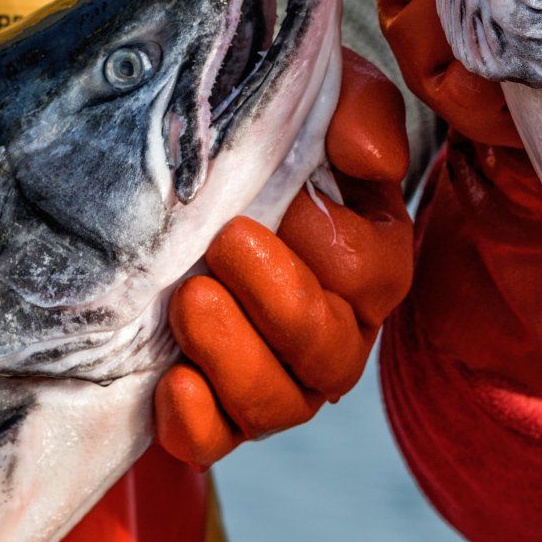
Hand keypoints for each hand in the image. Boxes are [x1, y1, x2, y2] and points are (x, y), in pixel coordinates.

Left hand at [155, 50, 414, 467]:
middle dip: (280, 303)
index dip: (332, 247)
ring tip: (190, 300)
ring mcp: (276, 378)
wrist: (183, 171)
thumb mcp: (325, 99)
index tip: (290, 201)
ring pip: (276, 405)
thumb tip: (367, 155)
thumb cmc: (273, 134)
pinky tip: (170, 381)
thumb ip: (361, 112)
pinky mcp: (214, 411)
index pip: (371, 274)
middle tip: (225, 244)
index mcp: (371, 260)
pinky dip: (194, 422)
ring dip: (234, 358)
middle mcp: (335, 332)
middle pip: (328, 352)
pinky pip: (213, 442)